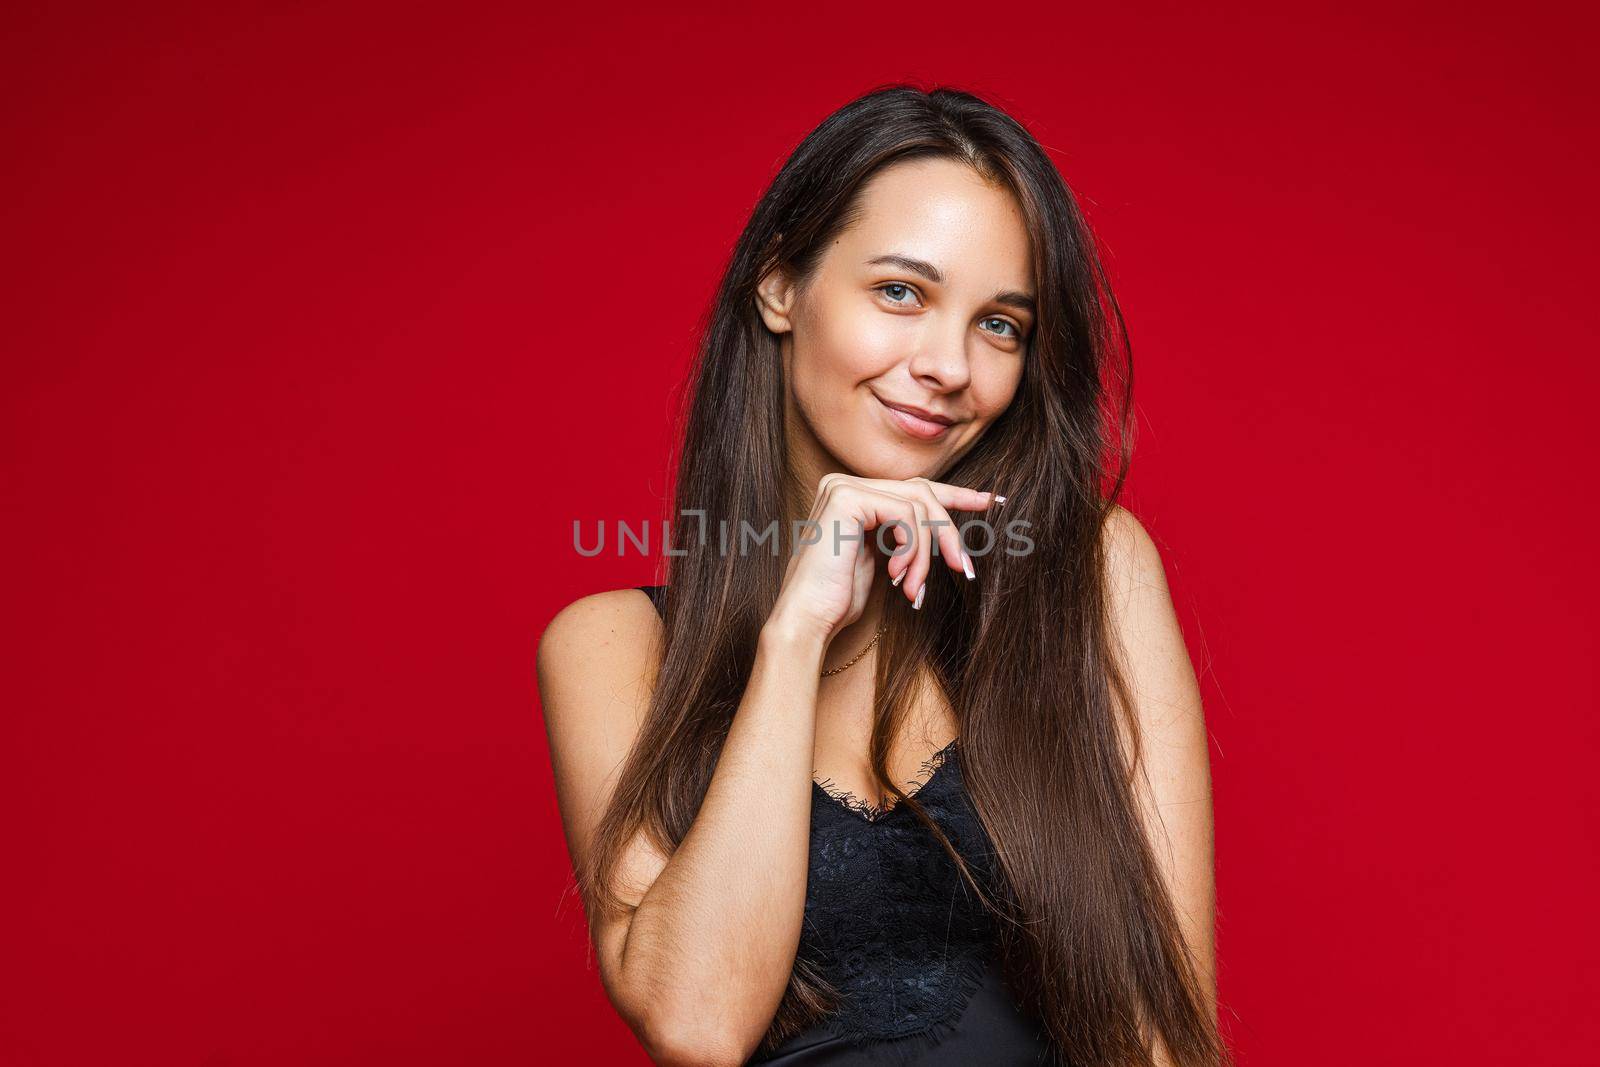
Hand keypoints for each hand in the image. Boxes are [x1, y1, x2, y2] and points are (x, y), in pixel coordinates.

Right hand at [768, 473, 1001, 641]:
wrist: (808, 621)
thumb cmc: (839, 599)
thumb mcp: (882, 560)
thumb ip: (903, 536)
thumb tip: (943, 525)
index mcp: (852, 495)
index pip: (914, 488)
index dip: (956, 495)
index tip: (990, 502)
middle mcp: (844, 484)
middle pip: (921, 493)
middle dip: (948, 532)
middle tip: (964, 568)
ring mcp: (843, 487)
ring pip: (918, 505)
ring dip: (927, 553)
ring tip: (915, 588)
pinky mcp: (847, 499)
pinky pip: (906, 515)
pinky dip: (913, 550)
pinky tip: (898, 576)